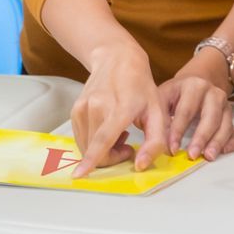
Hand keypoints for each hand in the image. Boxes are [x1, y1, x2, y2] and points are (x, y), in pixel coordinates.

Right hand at [71, 45, 166, 177]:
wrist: (117, 59)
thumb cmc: (141, 86)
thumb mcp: (158, 112)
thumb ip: (155, 142)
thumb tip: (140, 166)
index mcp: (121, 108)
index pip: (103, 139)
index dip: (92, 159)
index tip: (80, 174)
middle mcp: (98, 107)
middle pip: (97, 149)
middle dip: (113, 157)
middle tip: (128, 145)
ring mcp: (83, 107)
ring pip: (87, 146)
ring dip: (103, 150)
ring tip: (118, 133)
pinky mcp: (75, 109)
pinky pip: (81, 138)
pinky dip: (94, 142)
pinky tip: (107, 129)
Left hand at [159, 70, 233, 161]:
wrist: (194, 84)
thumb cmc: (176, 94)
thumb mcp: (163, 97)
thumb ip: (160, 117)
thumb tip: (157, 143)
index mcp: (193, 86)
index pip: (186, 110)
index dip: (178, 131)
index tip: (172, 148)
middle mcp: (213, 93)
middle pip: (210, 117)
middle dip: (201, 137)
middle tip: (192, 154)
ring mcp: (224, 105)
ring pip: (225, 124)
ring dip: (217, 142)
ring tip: (208, 156)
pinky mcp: (230, 117)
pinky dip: (232, 142)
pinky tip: (223, 151)